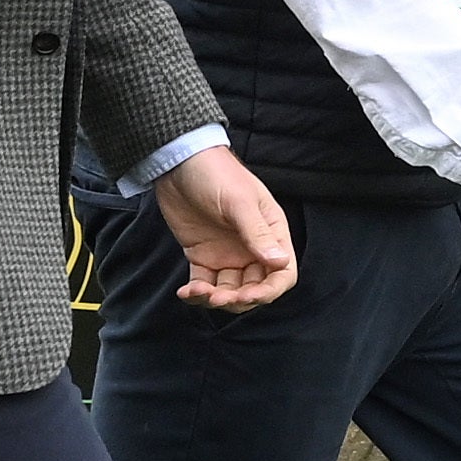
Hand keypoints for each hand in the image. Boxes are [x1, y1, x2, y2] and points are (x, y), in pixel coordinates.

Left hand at [155, 148, 300, 312]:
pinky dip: (197, 293)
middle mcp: (252, 248)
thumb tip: (280, 262)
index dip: (270, 290)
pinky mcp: (203, 256)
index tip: (249, 296)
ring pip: (229, 290)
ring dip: (216, 299)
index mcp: (270, 233)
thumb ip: (257, 233)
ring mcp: (227, 254)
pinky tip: (186, 292)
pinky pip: (205, 283)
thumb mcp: (238, 202)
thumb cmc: (215, 174)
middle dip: (239, 299)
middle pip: (256, 287)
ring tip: (198, 292)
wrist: (178, 162)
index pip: (282, 273)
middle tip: (219, 297)